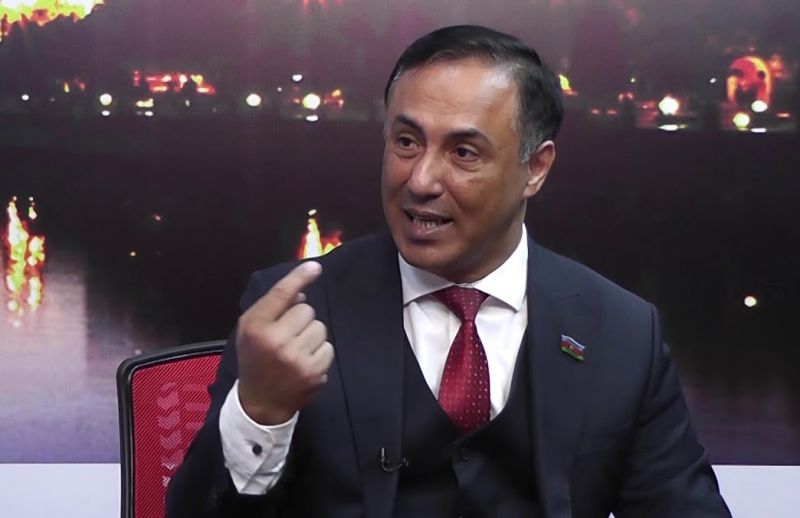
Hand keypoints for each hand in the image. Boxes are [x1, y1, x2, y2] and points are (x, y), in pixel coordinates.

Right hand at [235, 261, 333, 424]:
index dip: (299, 278)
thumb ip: (272, 307)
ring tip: (296, 351)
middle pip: (306, 310)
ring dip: (311, 336)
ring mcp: (297, 358)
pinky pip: (328, 347)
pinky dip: (319, 353)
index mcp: (256, 327)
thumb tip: (302, 293)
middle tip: (288, 336)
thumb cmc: (255, 359)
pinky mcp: (314, 372)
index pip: (282, 294)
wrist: (260, 403)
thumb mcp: (250, 329)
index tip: (315, 266)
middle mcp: (276, 341)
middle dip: (300, 319)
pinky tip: (304, 363)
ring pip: (320, 328)